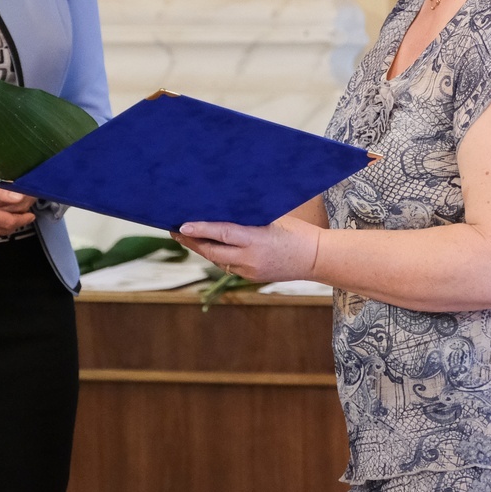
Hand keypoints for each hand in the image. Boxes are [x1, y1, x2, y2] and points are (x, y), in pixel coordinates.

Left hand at [174, 215, 322, 282]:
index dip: (200, 229)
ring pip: (218, 260)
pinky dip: (218, 256)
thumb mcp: (273, 220)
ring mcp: (250, 271)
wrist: (316, 258)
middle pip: (212, 251)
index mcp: (257, 239)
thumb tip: (223, 214)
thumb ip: (248, 221)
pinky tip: (210, 247)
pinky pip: (228, 266)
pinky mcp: (252, 277)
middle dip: (192, 241)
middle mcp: (251, 258)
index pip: (222, 233)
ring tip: (187, 237)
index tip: (181, 226)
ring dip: (202, 249)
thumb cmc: (298, 232)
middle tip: (174, 231)